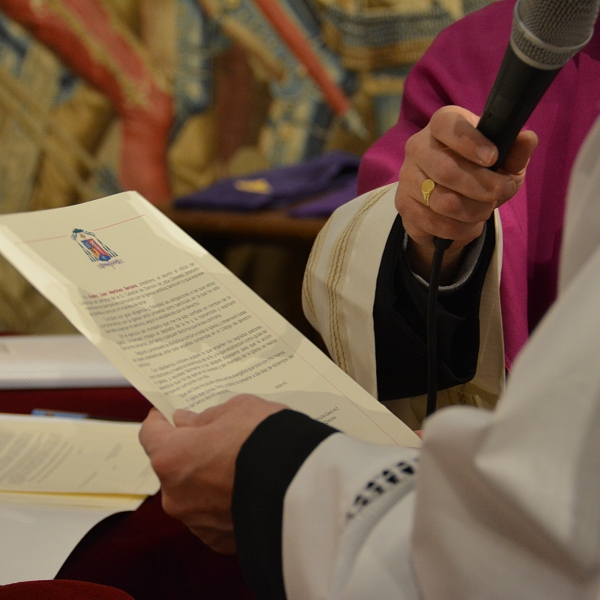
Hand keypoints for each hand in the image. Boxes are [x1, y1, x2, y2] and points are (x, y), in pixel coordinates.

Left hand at [139, 395, 286, 553]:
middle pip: (173, 466)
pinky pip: (214, 516)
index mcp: (172, 457)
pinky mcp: (221, 542)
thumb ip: (206, 417)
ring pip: (193, 494)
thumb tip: (189, 423)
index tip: (170, 413)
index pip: (150, 433)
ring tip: (240, 467)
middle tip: (216, 438)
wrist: (304, 487)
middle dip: (190, 451)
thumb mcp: (237, 409)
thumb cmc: (266, 439)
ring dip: (208, 480)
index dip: (160, 420)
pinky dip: (225, 503)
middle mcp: (175, 495)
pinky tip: (249, 490)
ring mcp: (197, 523)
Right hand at [396, 105, 537, 281]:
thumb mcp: (503, 162)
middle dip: (481, 186)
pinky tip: (469, 224)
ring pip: (442, 200)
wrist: (450, 205)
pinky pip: (435, 222)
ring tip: (485, 210)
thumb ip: (515, 152)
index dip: (470, 142)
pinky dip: (460, 228)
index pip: (447, 125)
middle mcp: (418, 147)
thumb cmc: (479, 172)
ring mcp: (407, 177)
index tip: (493, 158)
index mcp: (442, 124)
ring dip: (473, 211)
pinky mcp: (403, 205)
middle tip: (500, 192)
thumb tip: (528, 138)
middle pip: (446, 169)